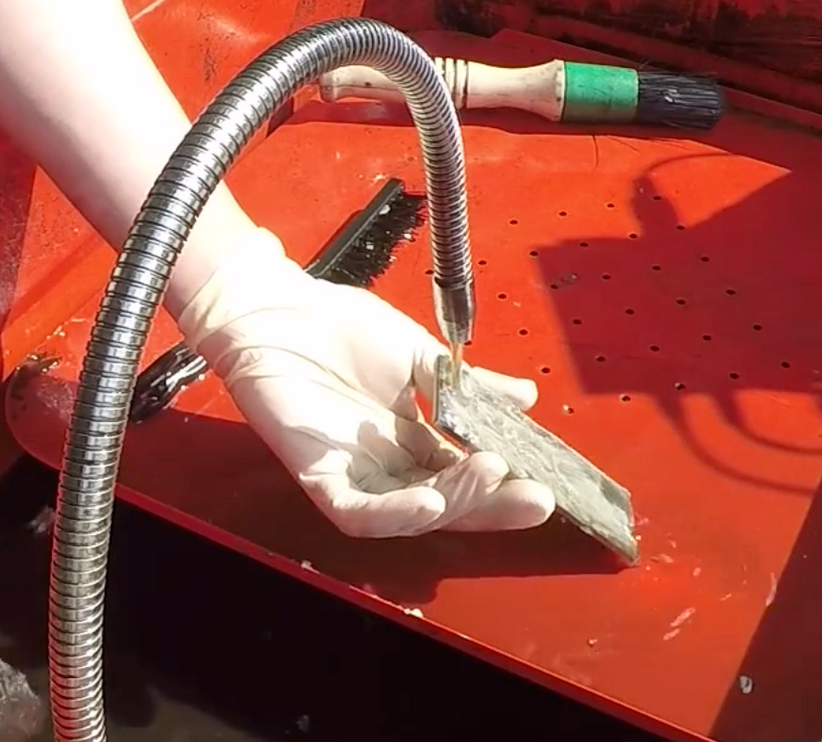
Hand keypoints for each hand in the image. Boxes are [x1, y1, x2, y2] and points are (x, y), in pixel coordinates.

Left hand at [176, 227, 556, 537]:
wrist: (274, 307)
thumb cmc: (337, 328)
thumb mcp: (419, 353)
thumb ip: (470, 384)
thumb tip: (526, 397)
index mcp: (414, 437)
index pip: (467, 472)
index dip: (506, 480)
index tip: (547, 477)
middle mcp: (387, 463)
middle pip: (448, 500)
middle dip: (493, 502)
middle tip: (537, 497)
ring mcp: (354, 473)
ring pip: (411, 511)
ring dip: (454, 501)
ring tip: (493, 475)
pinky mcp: (318, 477)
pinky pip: (359, 513)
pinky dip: (394, 514)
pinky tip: (428, 502)